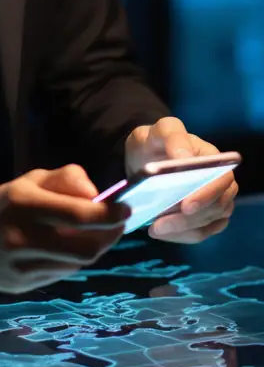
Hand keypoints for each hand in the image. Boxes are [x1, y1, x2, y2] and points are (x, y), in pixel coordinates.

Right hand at [0, 164, 130, 293]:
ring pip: (77, 263)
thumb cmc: (5, 205)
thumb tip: (96, 195)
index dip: (109, 214)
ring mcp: (22, 265)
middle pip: (85, 247)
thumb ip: (66, 179)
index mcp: (22, 203)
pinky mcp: (23, 285)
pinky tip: (74, 247)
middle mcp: (21, 236)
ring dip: (96, 247)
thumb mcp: (30, 180)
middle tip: (119, 224)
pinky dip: (75, 260)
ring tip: (100, 234)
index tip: (125, 209)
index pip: (78, 214)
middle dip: (109, 235)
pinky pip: (63, 273)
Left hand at [124, 116, 237, 242]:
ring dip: (182, 229)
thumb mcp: (160, 131)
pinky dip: (180, 235)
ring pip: (208, 224)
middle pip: (217, 207)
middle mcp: (220, 182)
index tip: (185, 205)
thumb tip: (184, 156)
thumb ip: (173, 136)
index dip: (207, 194)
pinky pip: (199, 233)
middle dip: (189, 219)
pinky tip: (160, 232)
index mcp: (214, 158)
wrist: (144, 157)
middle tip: (158, 224)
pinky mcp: (204, 218)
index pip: (223, 180)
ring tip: (154, 229)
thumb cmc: (155, 142)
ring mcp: (214, 202)